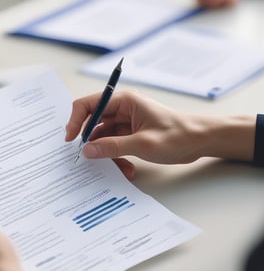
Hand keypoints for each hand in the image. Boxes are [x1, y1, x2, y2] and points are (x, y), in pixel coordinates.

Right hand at [65, 91, 255, 176]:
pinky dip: (117, 158)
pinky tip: (127, 169)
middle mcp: (122, 109)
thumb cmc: (178, 135)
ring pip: (103, 138)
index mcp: (124, 101)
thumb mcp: (142, 144)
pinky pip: (114, 145)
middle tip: (88, 159)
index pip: (89, 105)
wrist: (200, 141)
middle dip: (91, 143)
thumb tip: (87, 150)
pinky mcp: (131, 134)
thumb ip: (112, 147)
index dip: (75, 121)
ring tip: (119, 167)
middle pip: (93, 123)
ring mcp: (126, 122)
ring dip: (106, 154)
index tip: (69, 140)